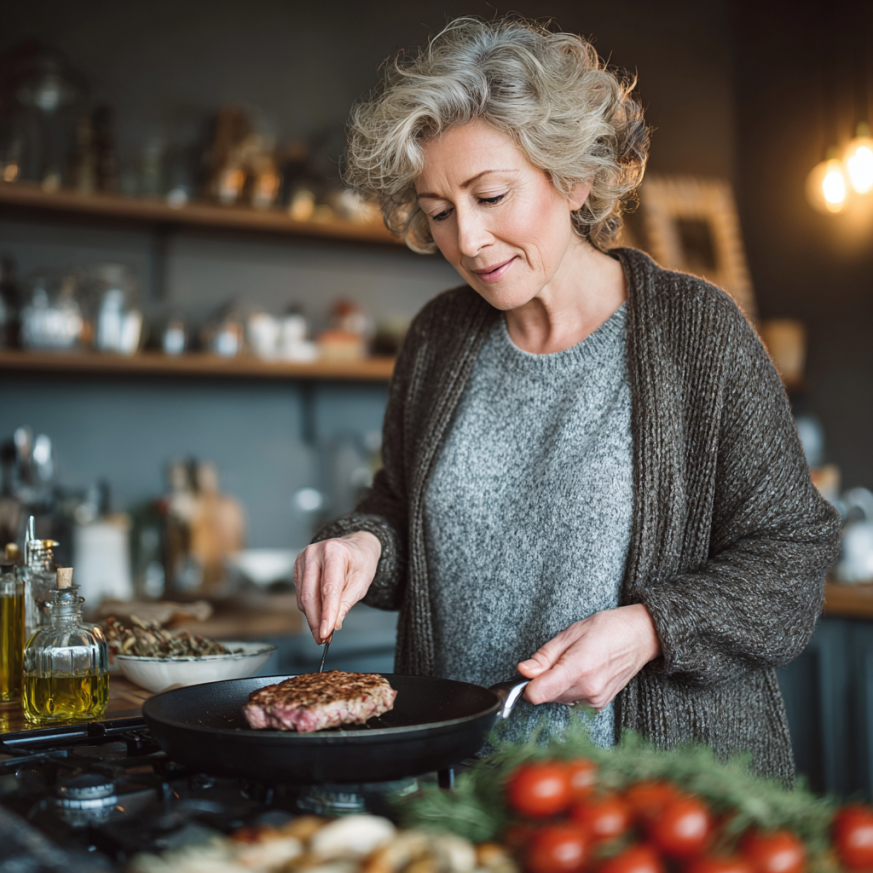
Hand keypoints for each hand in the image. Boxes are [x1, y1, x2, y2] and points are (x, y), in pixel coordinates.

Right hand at [294, 531, 381, 643]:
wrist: (355, 547)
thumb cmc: (360, 562)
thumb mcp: (362, 582)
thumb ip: (346, 603)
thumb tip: (334, 625)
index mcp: (334, 552)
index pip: (328, 589)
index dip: (326, 614)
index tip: (326, 633)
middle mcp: (314, 553)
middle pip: (309, 595)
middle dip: (316, 621)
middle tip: (323, 639)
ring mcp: (303, 559)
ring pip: (302, 597)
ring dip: (312, 618)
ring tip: (324, 631)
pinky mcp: (298, 567)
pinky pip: (300, 593)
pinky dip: (309, 609)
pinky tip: (319, 616)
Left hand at [517, 604, 660, 708]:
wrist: (639, 638)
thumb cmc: (607, 629)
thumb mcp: (570, 633)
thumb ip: (545, 656)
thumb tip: (524, 671)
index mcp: (578, 668)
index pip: (539, 693)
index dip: (527, 685)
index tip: (528, 674)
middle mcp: (588, 690)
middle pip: (547, 695)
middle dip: (545, 679)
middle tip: (560, 658)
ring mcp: (596, 700)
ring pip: (559, 699)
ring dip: (558, 684)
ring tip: (575, 662)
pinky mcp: (600, 705)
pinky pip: (573, 701)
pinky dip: (571, 689)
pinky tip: (583, 673)